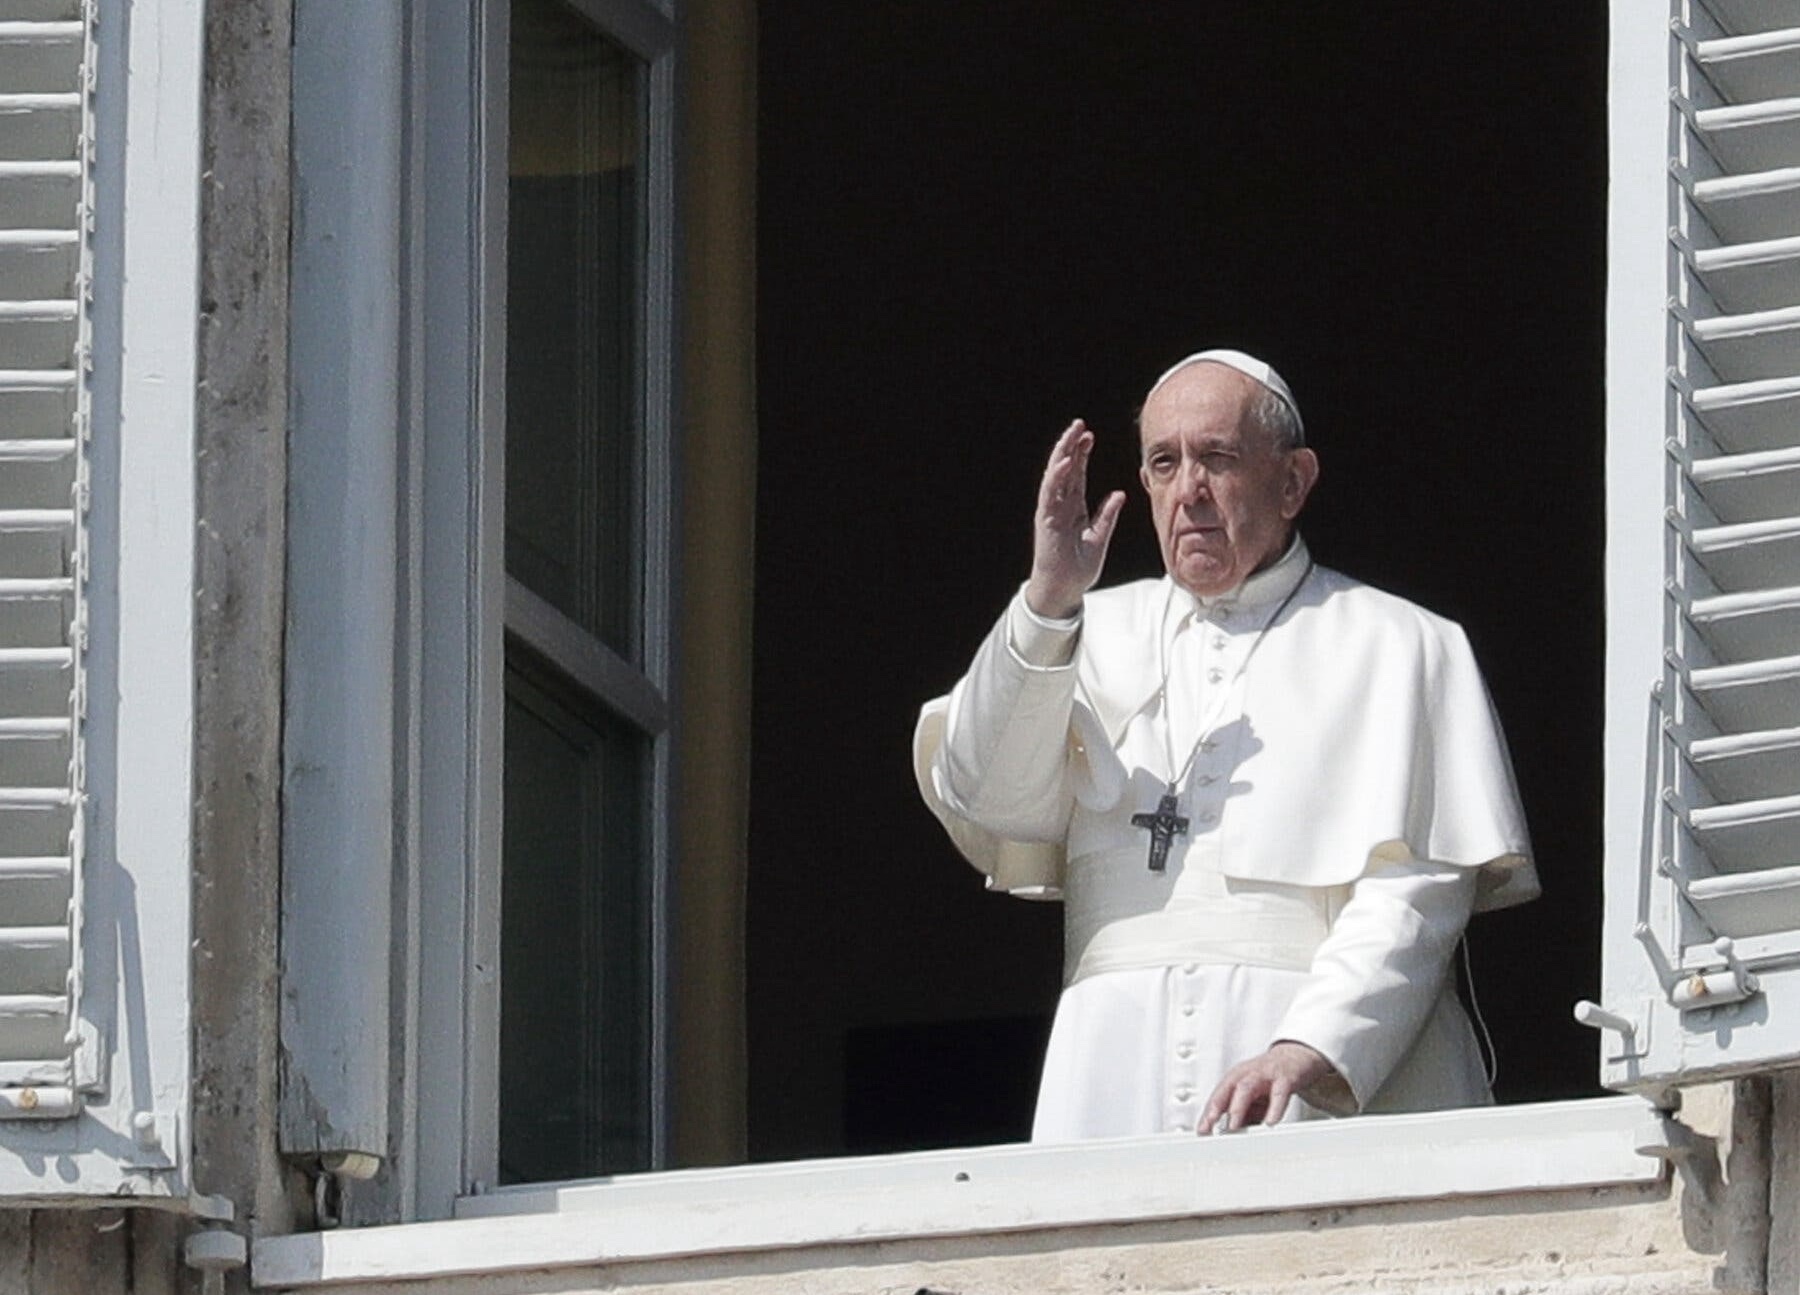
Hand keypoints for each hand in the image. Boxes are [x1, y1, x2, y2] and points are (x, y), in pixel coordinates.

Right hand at [1024, 420, 1125, 618]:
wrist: (1064, 589)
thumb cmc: (1078, 567)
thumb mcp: (1100, 536)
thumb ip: (1107, 514)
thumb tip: (1120, 493)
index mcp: (1073, 508)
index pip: (1076, 474)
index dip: (1081, 454)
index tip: (1089, 435)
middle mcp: (1060, 505)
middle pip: (1065, 469)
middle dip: (1071, 446)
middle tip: (1080, 424)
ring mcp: (1051, 511)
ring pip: (1055, 475)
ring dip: (1063, 453)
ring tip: (1072, 433)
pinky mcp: (1046, 520)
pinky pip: (1050, 495)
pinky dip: (1057, 477)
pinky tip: (1065, 461)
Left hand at [1198, 1041, 1335, 1133]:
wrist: (1294, 1058)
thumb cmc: (1269, 1079)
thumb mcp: (1252, 1098)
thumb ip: (1242, 1115)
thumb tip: (1230, 1135)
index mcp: (1236, 1079)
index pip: (1218, 1096)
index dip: (1208, 1113)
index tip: (1201, 1130)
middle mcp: (1247, 1075)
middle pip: (1227, 1088)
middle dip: (1216, 1107)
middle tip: (1210, 1125)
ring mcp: (1265, 1075)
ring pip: (1246, 1087)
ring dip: (1237, 1107)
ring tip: (1233, 1126)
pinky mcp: (1285, 1078)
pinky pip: (1279, 1093)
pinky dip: (1274, 1108)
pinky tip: (1271, 1121)